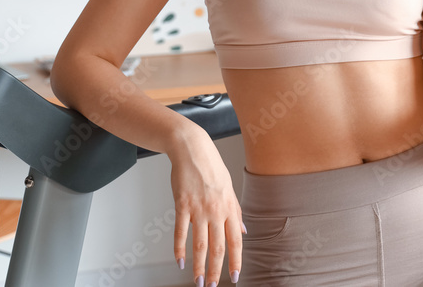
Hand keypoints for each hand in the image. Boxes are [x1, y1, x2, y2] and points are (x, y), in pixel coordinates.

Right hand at [168, 128, 244, 285]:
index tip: (235, 277)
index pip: (236, 241)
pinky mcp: (182, 205)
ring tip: (198, 281)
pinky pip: (181, 232)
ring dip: (199, 266)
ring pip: (200, 245)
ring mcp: (199, 209)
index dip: (236, 261)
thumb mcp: (230, 188)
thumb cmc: (211, 167)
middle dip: (217, 270)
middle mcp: (216, 211)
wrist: (192, 149)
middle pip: (218, 247)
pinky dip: (179, 249)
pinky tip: (180, 262)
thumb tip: (243, 231)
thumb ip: (236, 212)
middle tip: (214, 286)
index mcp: (230, 207)